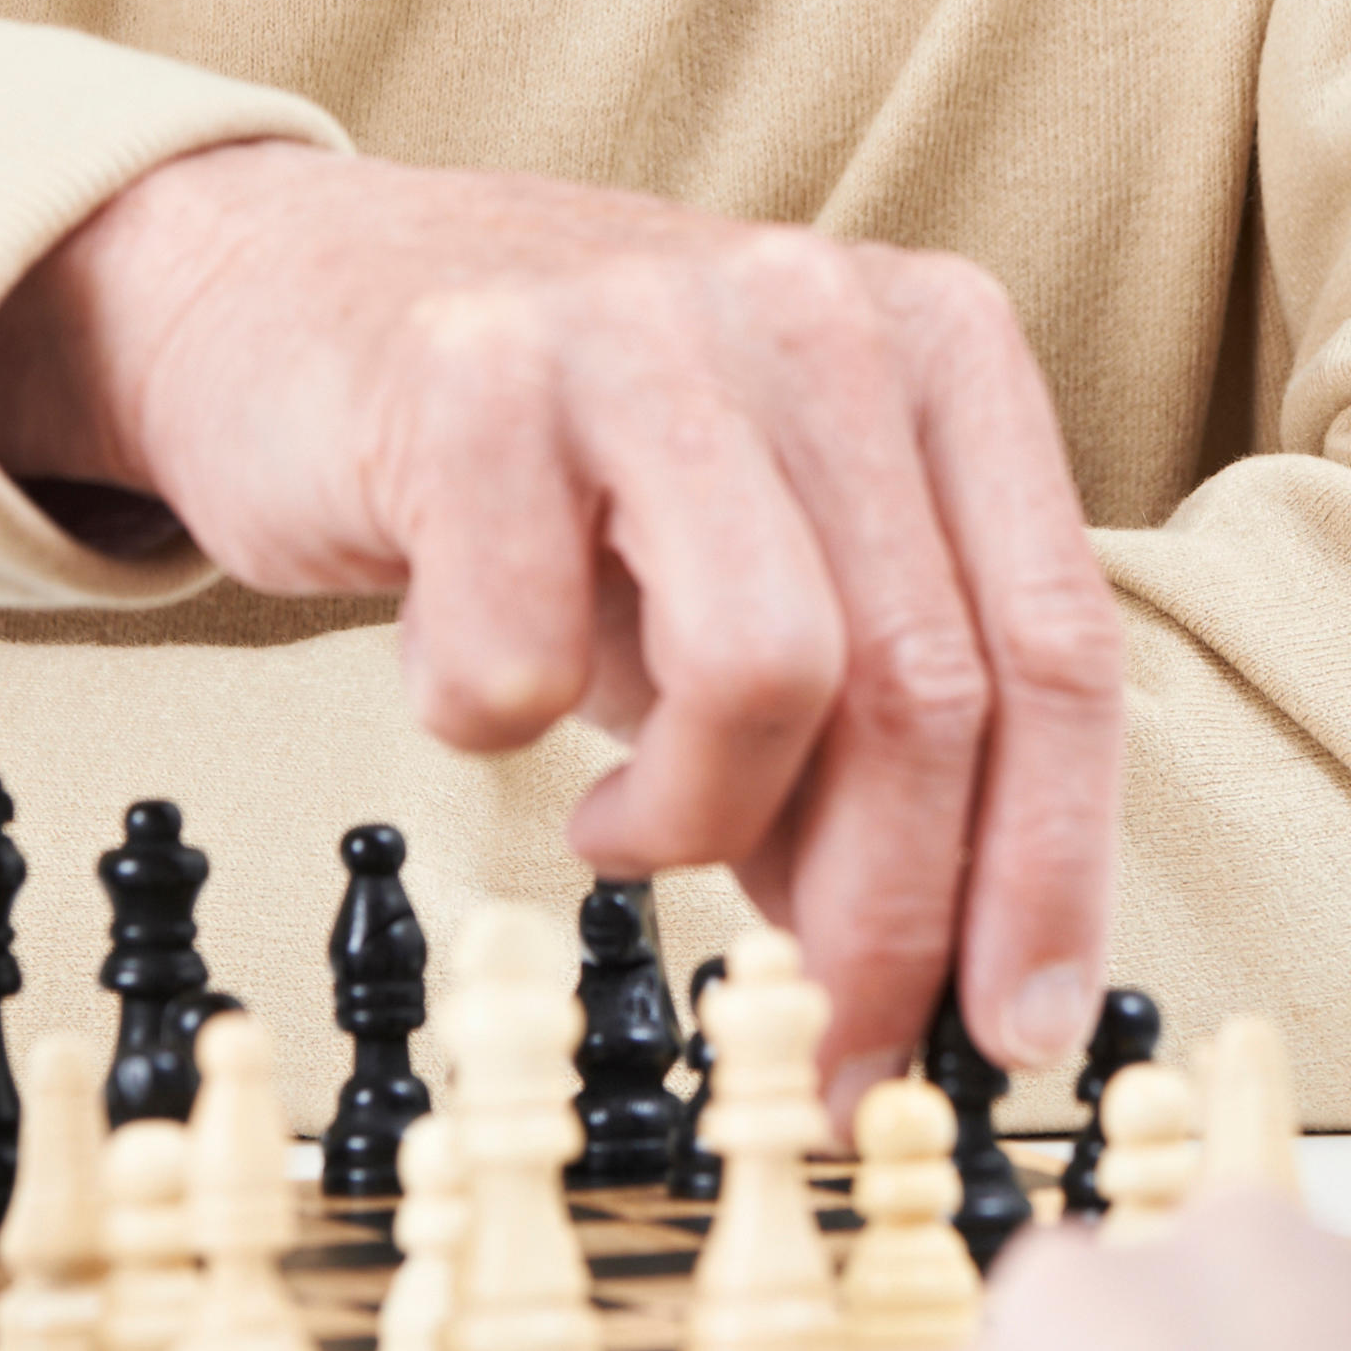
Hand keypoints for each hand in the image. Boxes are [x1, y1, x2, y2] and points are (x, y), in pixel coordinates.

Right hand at [0, 140, 1124, 1100]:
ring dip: (690, 820)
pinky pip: (525, 657)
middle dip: (885, 920)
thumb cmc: (559, 483)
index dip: (1051, 867)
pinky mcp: (475, 368)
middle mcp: (821, 308)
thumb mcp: (756, 586)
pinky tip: (473, 677)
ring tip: (620, 831)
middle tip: (828, 1053)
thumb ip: (863, 746)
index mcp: (942, 346)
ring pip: (765, 666)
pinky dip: (492, 722)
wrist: (294, 297)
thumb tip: (937, 985)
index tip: (1015, 1037)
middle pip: (923, 682)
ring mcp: (650, 320)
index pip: (1056, 641)